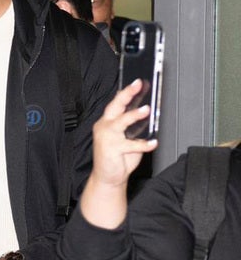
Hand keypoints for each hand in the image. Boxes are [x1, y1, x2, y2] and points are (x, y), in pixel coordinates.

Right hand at [80, 79, 157, 228]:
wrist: (108, 177)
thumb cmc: (118, 157)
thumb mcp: (128, 139)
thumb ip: (136, 129)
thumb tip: (150, 116)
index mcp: (107, 122)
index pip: (116, 103)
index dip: (126, 92)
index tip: (137, 82)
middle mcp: (104, 126)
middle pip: (115, 106)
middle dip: (127, 94)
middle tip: (138, 85)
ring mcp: (107, 137)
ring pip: (121, 122)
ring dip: (134, 115)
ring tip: (147, 109)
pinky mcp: (112, 149)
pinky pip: (131, 144)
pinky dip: (144, 144)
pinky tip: (154, 143)